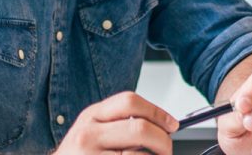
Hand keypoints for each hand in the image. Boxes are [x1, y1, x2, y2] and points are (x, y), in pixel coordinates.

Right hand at [53, 91, 177, 154]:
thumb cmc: (80, 154)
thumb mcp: (92, 130)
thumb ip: (120, 122)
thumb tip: (162, 126)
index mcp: (92, 116)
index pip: (130, 102)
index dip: (157, 113)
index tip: (172, 124)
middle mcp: (89, 135)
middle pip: (140, 129)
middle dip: (163, 141)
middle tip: (167, 150)